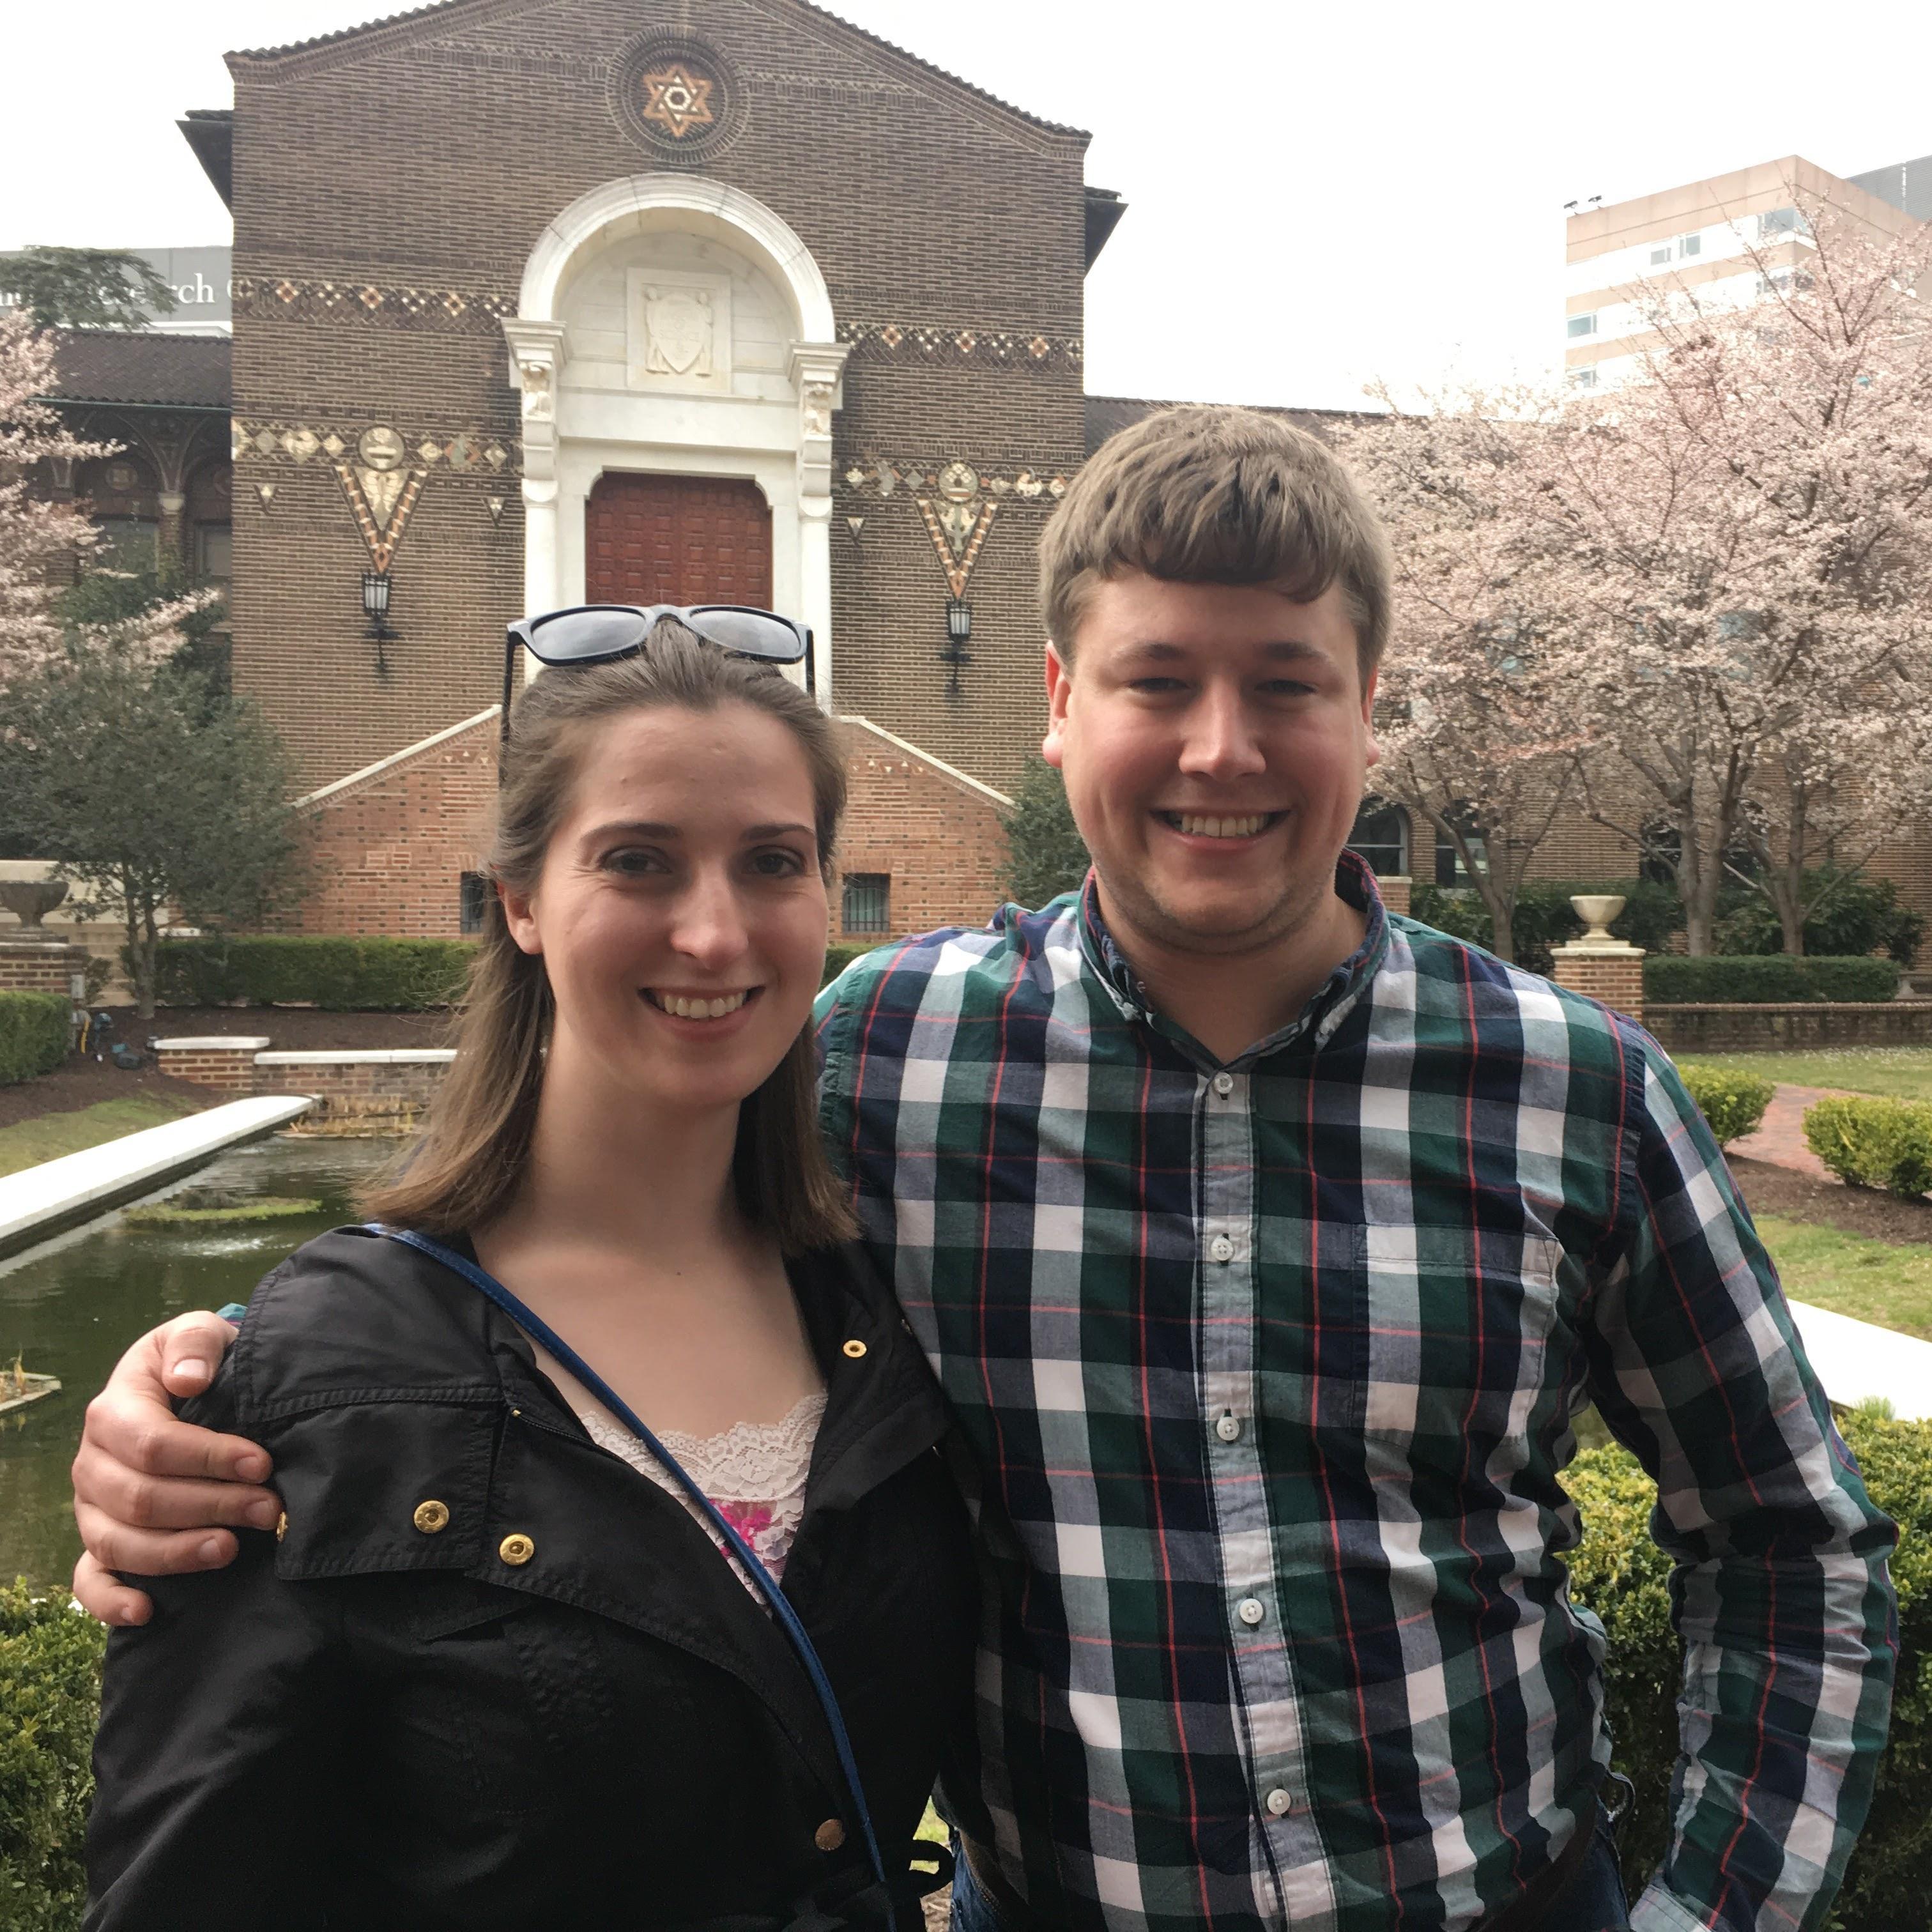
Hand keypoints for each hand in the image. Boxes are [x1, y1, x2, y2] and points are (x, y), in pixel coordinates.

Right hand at [70, 1311, 278, 1625]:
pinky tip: (147, 1611)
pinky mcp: (98, 1540)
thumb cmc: (197, 1362)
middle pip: (142, 1499)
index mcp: (111, 1412)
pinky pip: (89, 1580)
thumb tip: (188, 1378)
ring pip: (119, 1543)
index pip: (154, 1444)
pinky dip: (110, 1601)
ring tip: (232, 1549)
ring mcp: (91, 1507)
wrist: (186, 1385)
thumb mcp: (198, 1334)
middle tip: (269, 1508)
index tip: (263, 1464)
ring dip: (177, 1553)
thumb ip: (195, 1345)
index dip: (210, 1458)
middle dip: (211, 1506)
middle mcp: (92, 1463)